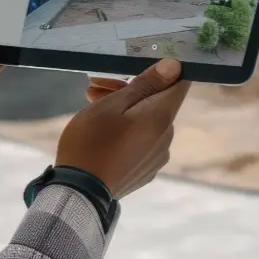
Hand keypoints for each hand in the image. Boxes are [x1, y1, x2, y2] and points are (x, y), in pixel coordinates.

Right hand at [56, 59, 189, 198]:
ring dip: (124, 109)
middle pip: (156, 102)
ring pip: (147, 121)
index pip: (179, 84)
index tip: (133, 69)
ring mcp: (157, 158)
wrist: (79, 193)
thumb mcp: (112, 105)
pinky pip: (143, 141)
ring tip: (91, 104)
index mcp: (162, 118)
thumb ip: (145, 85)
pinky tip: (102, 130)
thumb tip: (176, 66)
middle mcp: (167, 138)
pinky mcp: (146, 171)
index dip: (161, 71)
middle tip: (93, 88)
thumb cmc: (91, 141)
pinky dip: (127, 129)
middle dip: (129, 89)